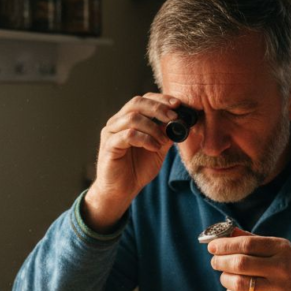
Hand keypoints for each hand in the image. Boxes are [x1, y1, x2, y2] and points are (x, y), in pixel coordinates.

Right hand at [83, 93, 179, 232]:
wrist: (122, 191)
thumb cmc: (137, 169)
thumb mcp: (157, 148)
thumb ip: (165, 134)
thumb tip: (180, 121)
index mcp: (127, 120)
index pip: (143, 100)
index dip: (161, 99)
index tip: (177, 105)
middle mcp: (117, 122)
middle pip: (136, 103)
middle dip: (158, 108)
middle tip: (173, 117)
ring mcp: (111, 133)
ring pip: (133, 118)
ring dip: (153, 128)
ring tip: (162, 142)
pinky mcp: (109, 145)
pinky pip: (128, 134)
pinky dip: (145, 139)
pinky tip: (154, 148)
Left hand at [207, 230, 290, 290]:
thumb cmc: (286, 265)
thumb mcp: (276, 248)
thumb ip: (251, 240)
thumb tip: (224, 234)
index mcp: (281, 249)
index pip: (247, 244)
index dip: (225, 245)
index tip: (212, 246)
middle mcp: (281, 269)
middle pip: (240, 263)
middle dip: (221, 261)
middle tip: (215, 261)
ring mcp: (277, 290)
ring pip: (238, 283)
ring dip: (224, 278)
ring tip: (224, 275)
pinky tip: (232, 288)